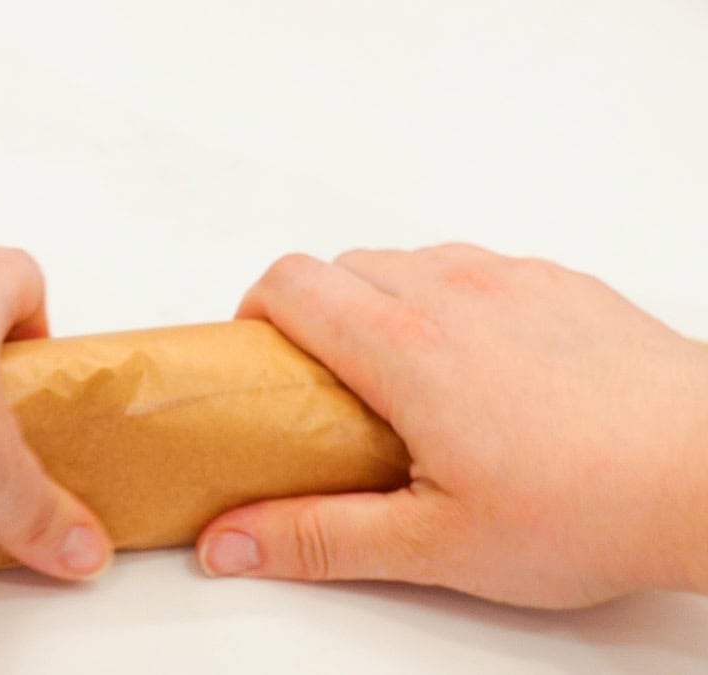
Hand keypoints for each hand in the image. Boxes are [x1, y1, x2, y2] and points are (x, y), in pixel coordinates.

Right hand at [196, 244, 707, 607]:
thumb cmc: (592, 507)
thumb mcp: (434, 546)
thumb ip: (316, 537)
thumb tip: (229, 542)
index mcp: (405, 349)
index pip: (290, 283)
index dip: (256, 312)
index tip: (261, 359)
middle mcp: (452, 293)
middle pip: (340, 266)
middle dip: (314, 316)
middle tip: (331, 389)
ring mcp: (512, 279)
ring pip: (407, 261)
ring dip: (382, 305)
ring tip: (408, 382)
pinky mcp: (560, 282)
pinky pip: (474, 267)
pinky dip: (450, 301)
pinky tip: (484, 370)